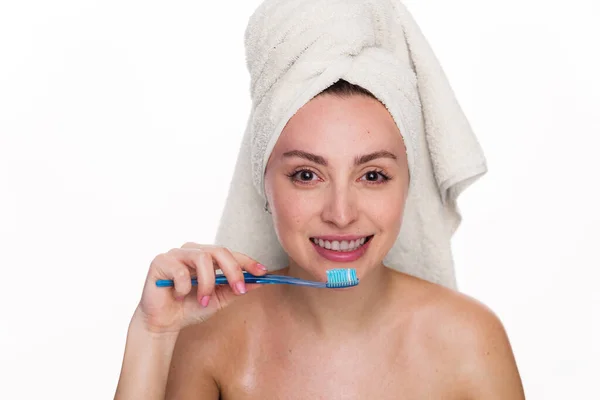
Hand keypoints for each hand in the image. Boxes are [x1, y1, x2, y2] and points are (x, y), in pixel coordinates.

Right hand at [133, 242, 267, 333]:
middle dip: (233, 271)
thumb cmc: (189, 308)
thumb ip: (235, 289)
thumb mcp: (219, 300)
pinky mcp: (160, 261)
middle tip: (239, 289)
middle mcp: (193, 251)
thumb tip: (259, 281)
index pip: (231, 254)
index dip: (248, 262)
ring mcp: (176, 254)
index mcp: (207, 257)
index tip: (262, 273)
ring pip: (202, 258)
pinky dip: (184, 287)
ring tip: (204, 300)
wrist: (163, 323)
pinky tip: (179, 296)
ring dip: (207, 283)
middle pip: (219, 250)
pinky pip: (180, 271)